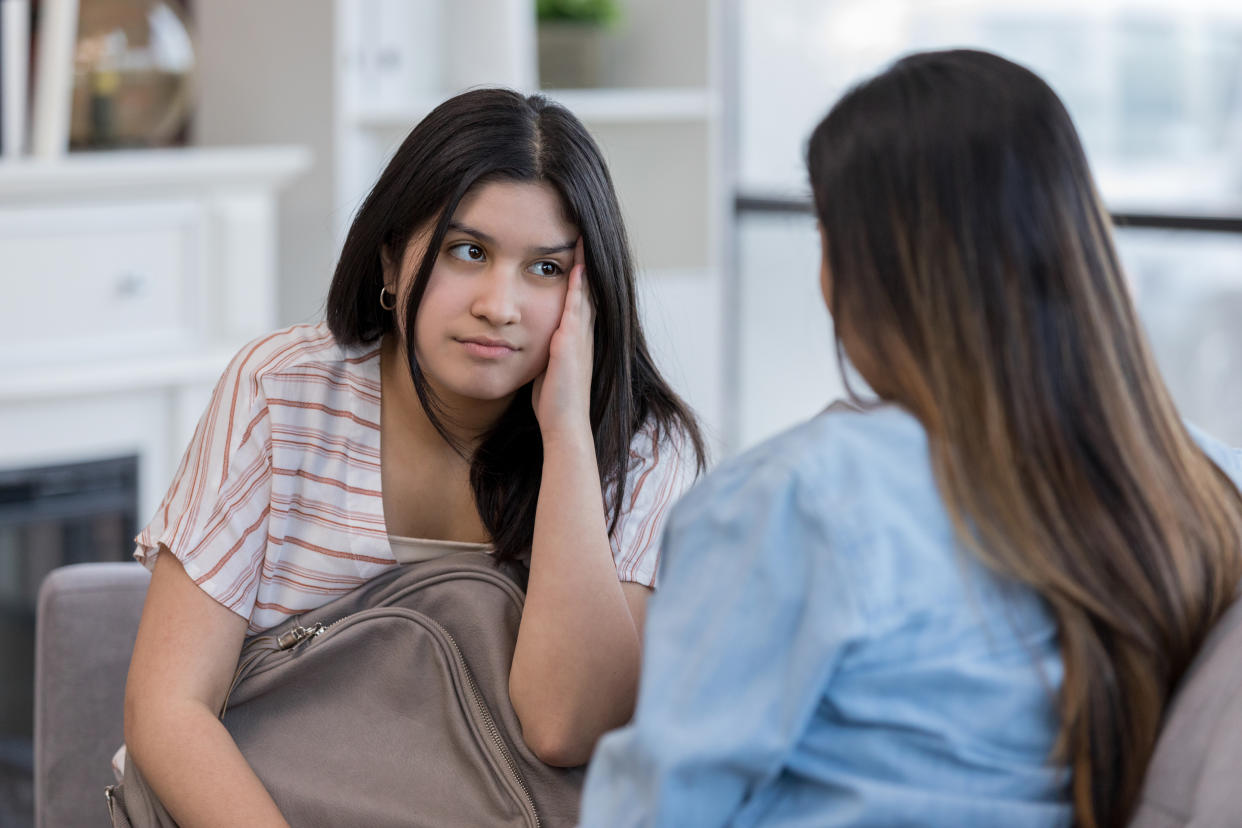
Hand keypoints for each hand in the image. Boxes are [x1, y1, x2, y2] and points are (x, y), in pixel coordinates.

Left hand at [532, 238, 593, 440]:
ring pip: (584, 294)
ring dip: (584, 266)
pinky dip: (577, 288)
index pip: (579, 300)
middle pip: (587, 290)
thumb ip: (545, 352)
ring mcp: (579, 339)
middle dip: (585, 262)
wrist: (565, 425)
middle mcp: (583, 335)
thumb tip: (532, 343)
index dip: (579, 276)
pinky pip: (576, 309)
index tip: (574, 252)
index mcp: (576, 339)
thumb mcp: (548, 369)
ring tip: (582, 239)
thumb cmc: (554, 403)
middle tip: (583, 233)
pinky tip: (575, 269)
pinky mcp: (570, 345)